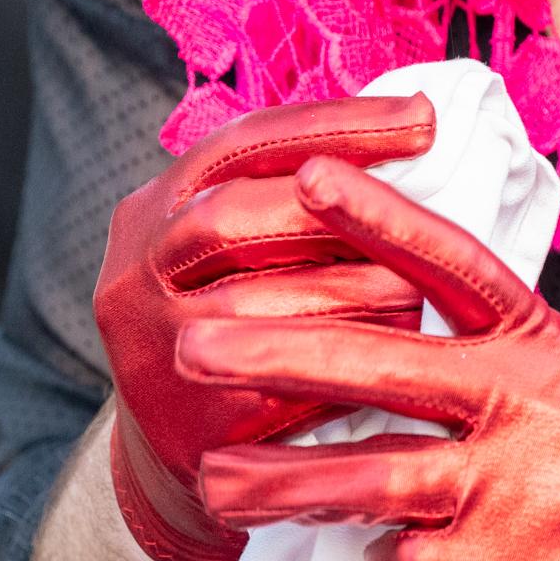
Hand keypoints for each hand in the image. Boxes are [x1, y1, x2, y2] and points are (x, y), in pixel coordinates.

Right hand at [94, 94, 438, 560]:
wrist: (174, 444)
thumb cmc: (234, 316)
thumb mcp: (230, 246)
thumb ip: (289, 192)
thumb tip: (414, 118)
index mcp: (151, 210)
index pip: (242, 143)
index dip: (336, 124)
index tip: (424, 117)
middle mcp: (135, 273)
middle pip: (231, 217)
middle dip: (332, 214)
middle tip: (418, 222)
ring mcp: (153, 352)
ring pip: (258, 309)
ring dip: (351, 295)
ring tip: (421, 292)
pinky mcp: (188, 428)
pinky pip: (277, 392)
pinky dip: (343, 372)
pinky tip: (396, 362)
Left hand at [180, 155, 559, 560]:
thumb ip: (503, 360)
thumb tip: (402, 332)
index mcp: (549, 343)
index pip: (450, 261)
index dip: (375, 215)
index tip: (306, 174)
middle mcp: (532, 402)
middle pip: (378, 361)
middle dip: (271, 350)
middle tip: (190, 344)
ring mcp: (523, 487)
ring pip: (369, 477)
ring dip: (279, 482)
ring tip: (215, 480)